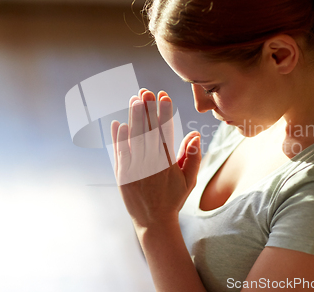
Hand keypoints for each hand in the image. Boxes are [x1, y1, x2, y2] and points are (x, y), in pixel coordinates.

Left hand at [111, 89, 201, 227]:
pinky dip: (118, 138)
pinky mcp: (122, 175)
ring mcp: (135, 169)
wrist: (153, 221)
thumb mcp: (189, 179)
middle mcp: (151, 164)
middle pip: (148, 130)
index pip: (166, 132)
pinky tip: (119, 123)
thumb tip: (195, 135)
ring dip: (133, 118)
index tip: (164, 97)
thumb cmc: (173, 199)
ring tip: (134, 100)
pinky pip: (119, 152)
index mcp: (168, 163)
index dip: (164, 113)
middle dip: (147, 109)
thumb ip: (193, 156)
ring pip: (133, 138)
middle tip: (145, 92)